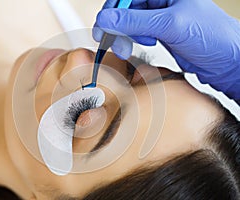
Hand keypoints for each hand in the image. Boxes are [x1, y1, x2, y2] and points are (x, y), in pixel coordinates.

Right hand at [93, 0, 239, 100]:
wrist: (228, 62)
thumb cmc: (212, 37)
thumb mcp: (171, 25)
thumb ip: (136, 22)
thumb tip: (106, 19)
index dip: (112, 11)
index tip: (103, 29)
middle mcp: (162, 1)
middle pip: (126, 9)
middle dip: (117, 27)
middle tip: (114, 43)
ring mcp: (161, 18)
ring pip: (131, 23)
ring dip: (125, 36)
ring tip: (129, 47)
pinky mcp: (161, 33)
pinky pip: (139, 33)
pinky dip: (135, 41)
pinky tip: (144, 44)